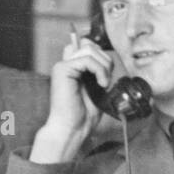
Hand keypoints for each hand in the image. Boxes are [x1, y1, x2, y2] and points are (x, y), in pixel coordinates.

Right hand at [30, 35, 111, 164]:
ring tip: (104, 83)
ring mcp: (62, 66)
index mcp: (72, 69)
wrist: (71, 129)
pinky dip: (99, 71)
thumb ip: (100, 72)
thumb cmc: (83, 115)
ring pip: (89, 49)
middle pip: (90, 44)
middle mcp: (65, 65)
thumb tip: (111, 59)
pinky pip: (87, 59)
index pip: (87, 46)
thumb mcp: (97, 89)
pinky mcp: (62, 70)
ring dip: (103, 65)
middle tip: (107, 80)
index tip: (108, 73)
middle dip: (105, 59)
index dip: (101, 54)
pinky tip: (101, 84)